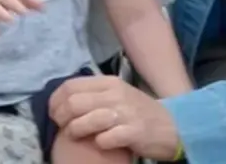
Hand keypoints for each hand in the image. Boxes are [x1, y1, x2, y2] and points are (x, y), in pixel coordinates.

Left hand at [49, 76, 181, 161]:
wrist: (172, 126)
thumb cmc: (138, 111)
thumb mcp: (117, 94)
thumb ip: (94, 93)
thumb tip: (64, 99)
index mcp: (109, 82)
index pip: (71, 85)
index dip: (55, 100)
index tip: (53, 112)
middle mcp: (116, 94)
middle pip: (74, 103)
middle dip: (61, 116)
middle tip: (60, 125)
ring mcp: (125, 113)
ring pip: (86, 120)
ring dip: (75, 130)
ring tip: (74, 135)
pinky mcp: (133, 132)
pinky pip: (105, 139)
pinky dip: (98, 142)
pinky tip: (100, 143)